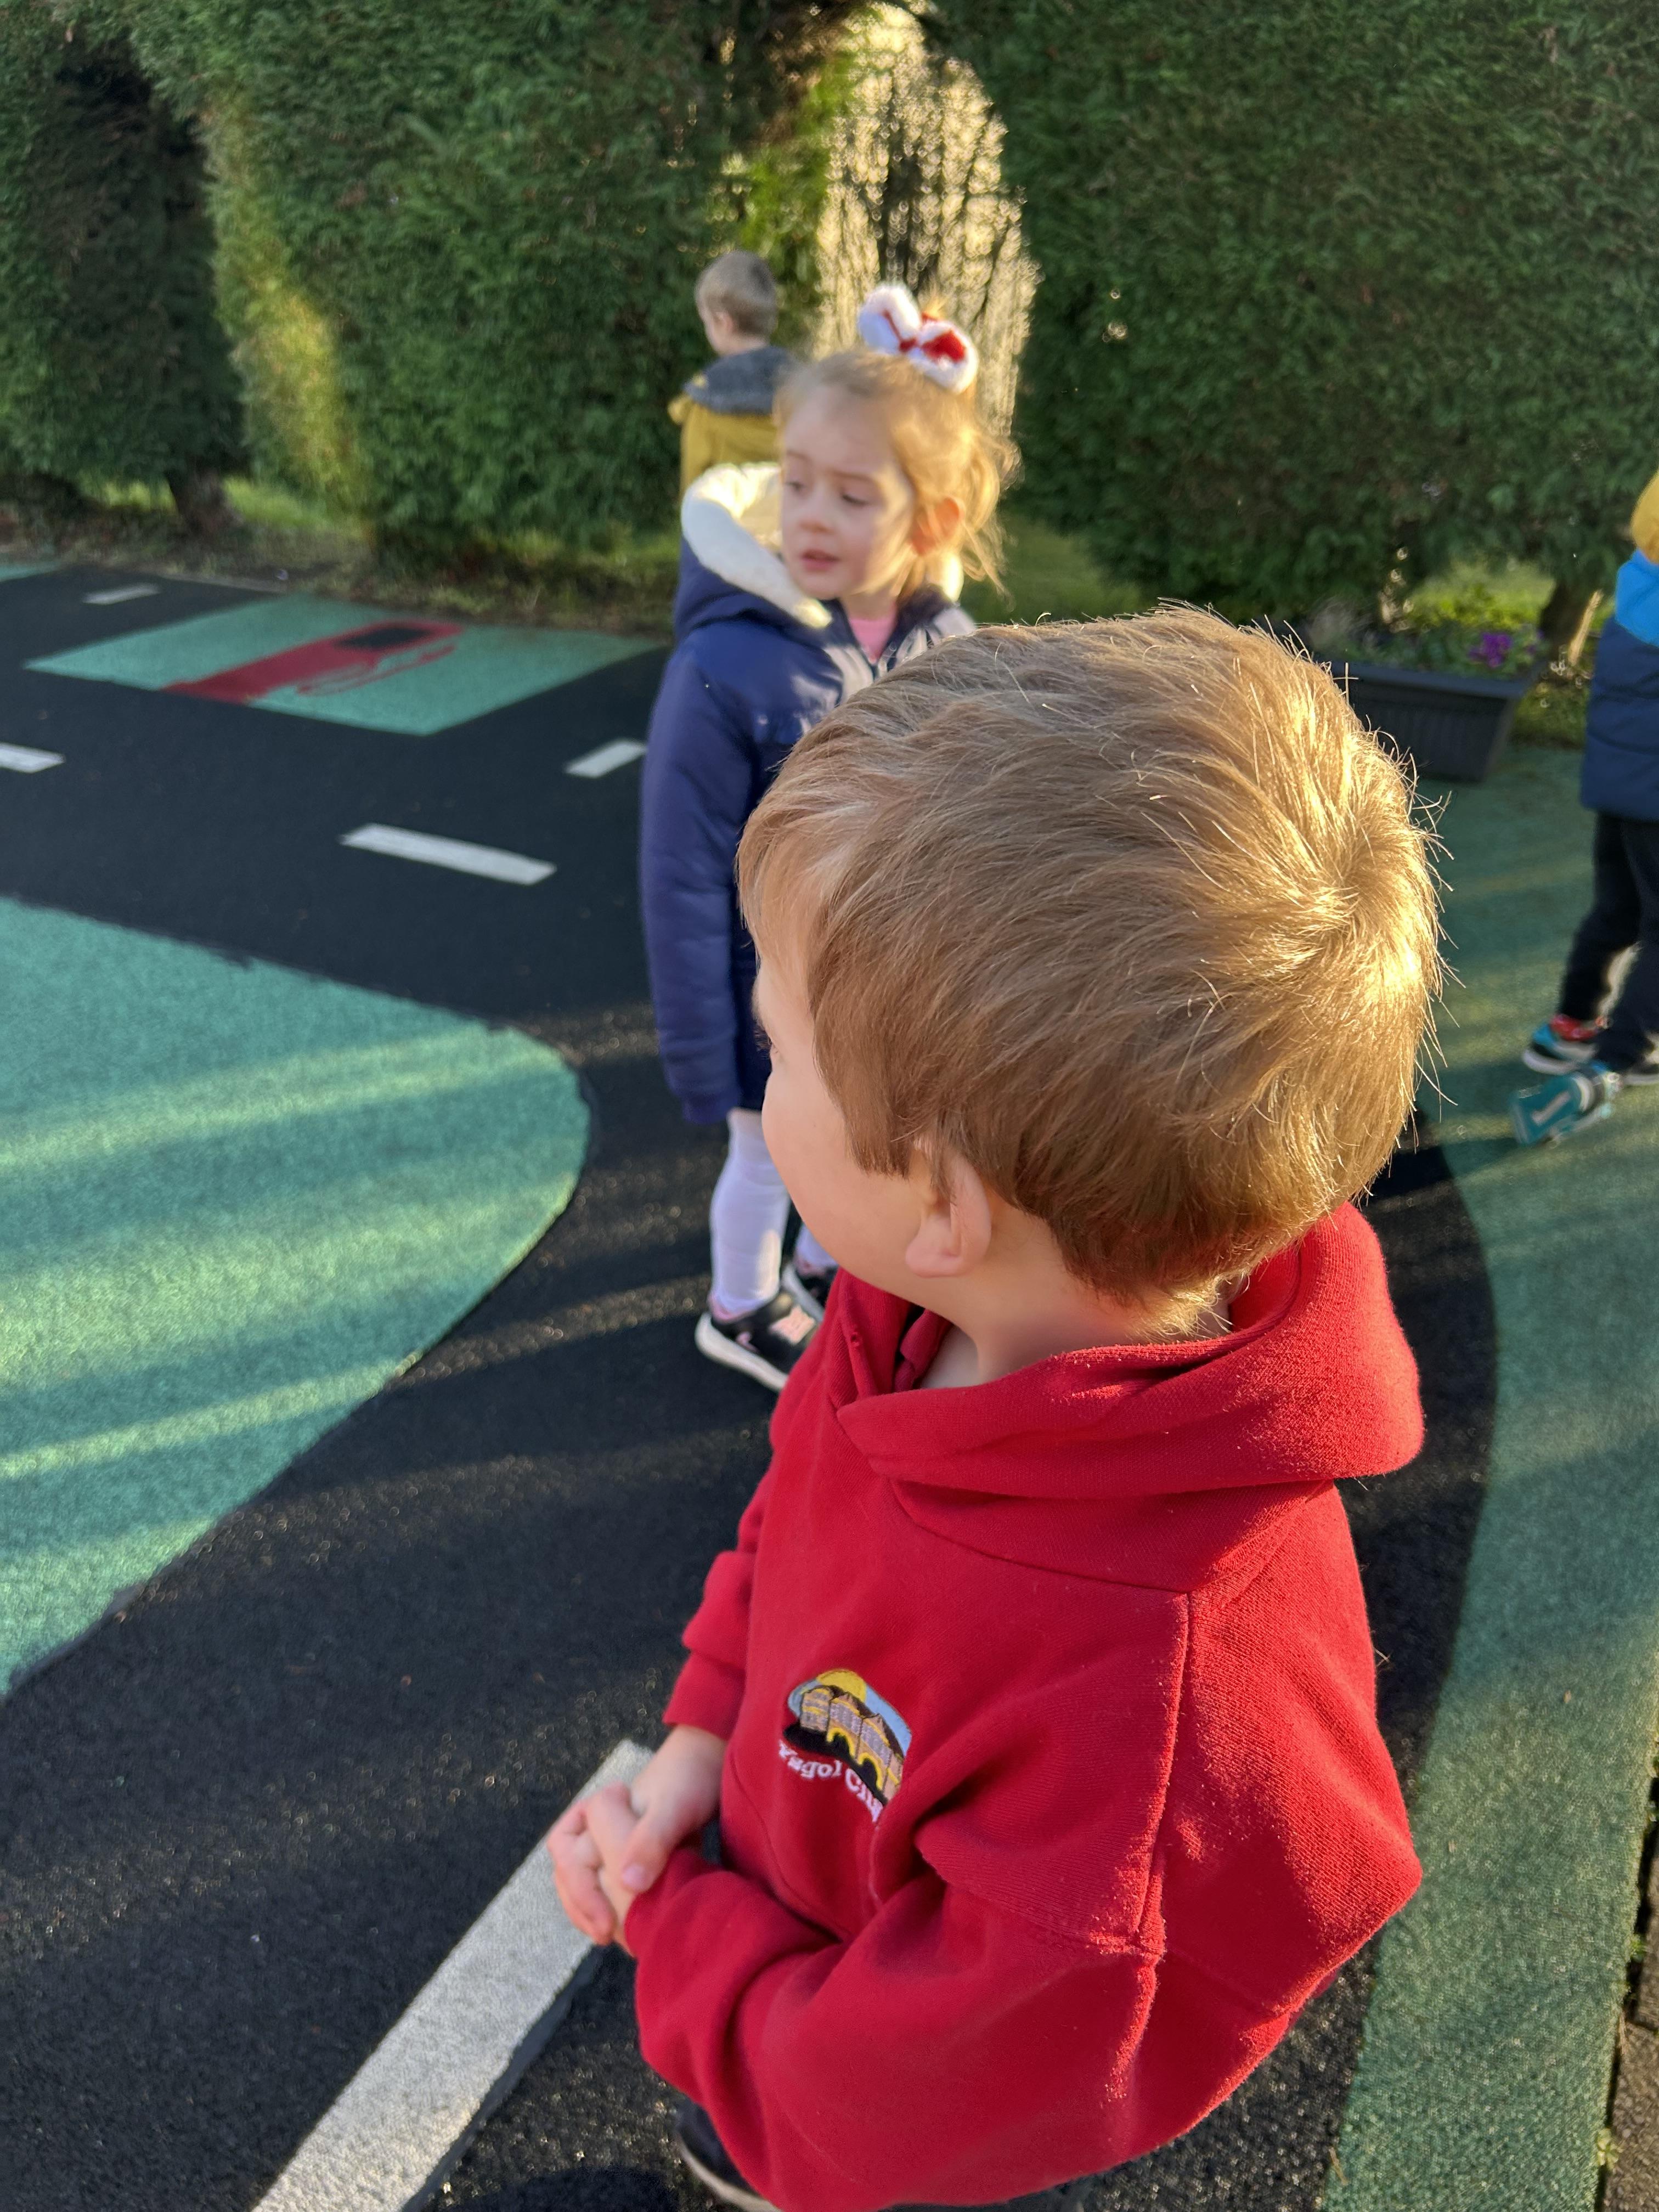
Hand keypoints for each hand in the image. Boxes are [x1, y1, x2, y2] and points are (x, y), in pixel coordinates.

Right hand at [548, 1726, 724, 1946]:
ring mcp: (617, 1841)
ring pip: (589, 1881)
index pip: (569, 1864)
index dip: (582, 1898)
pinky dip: (620, 1904)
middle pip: (570, 1876)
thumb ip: (650, 1841)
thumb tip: (627, 1884)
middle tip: (608, 1938)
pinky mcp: (638, 1854)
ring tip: (621, 1939)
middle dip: (583, 1909)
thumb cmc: (690, 1779)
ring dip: (596, 1909)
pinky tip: (642, 1925)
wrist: (711, 1761)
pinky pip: (615, 1884)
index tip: (608, 1926)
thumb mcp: (673, 1809)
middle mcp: (600, 1830)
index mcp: (596, 1817)